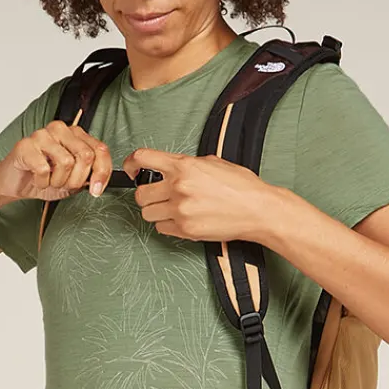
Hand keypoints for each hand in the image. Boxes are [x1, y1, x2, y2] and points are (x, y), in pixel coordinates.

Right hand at [0, 120, 112, 203]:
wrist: (14, 182)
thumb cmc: (44, 178)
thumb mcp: (73, 180)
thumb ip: (88, 176)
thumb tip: (99, 179)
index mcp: (75, 134)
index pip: (100, 149)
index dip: (102, 172)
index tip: (96, 190)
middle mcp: (60, 129)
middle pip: (86, 156)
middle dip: (78, 179)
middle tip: (65, 185)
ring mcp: (42, 135)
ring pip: (66, 162)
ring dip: (58, 181)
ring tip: (49, 180)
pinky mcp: (25, 145)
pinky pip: (44, 169)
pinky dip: (42, 182)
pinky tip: (37, 179)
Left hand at [123, 149, 278, 242]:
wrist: (257, 209)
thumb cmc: (240, 186)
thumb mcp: (212, 162)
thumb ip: (186, 165)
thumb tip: (170, 169)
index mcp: (183, 166)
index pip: (142, 158)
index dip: (131, 164)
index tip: (131, 170)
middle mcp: (178, 187)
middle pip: (140, 194)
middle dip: (147, 195)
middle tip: (158, 195)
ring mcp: (180, 210)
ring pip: (147, 213)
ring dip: (156, 211)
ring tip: (171, 208)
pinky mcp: (185, 230)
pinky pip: (161, 228)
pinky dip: (167, 225)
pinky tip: (181, 219)